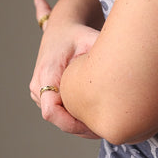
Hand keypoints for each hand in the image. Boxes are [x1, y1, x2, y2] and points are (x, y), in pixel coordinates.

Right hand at [29, 0, 100, 138]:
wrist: (61, 30)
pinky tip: (94, 115)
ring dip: (78, 124)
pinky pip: (57, 114)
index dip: (71, 123)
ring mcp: (37, 92)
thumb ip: (101, 56)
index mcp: (47, 73)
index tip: (95, 125)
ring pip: (57, 119)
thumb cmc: (77, 35)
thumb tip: (121, 70)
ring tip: (103, 121)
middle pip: (57, 119)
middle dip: (81, 127)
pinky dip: (74, 118)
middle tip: (107, 127)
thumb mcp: (91, 40)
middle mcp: (37, 85)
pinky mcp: (41, 95)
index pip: (51, 111)